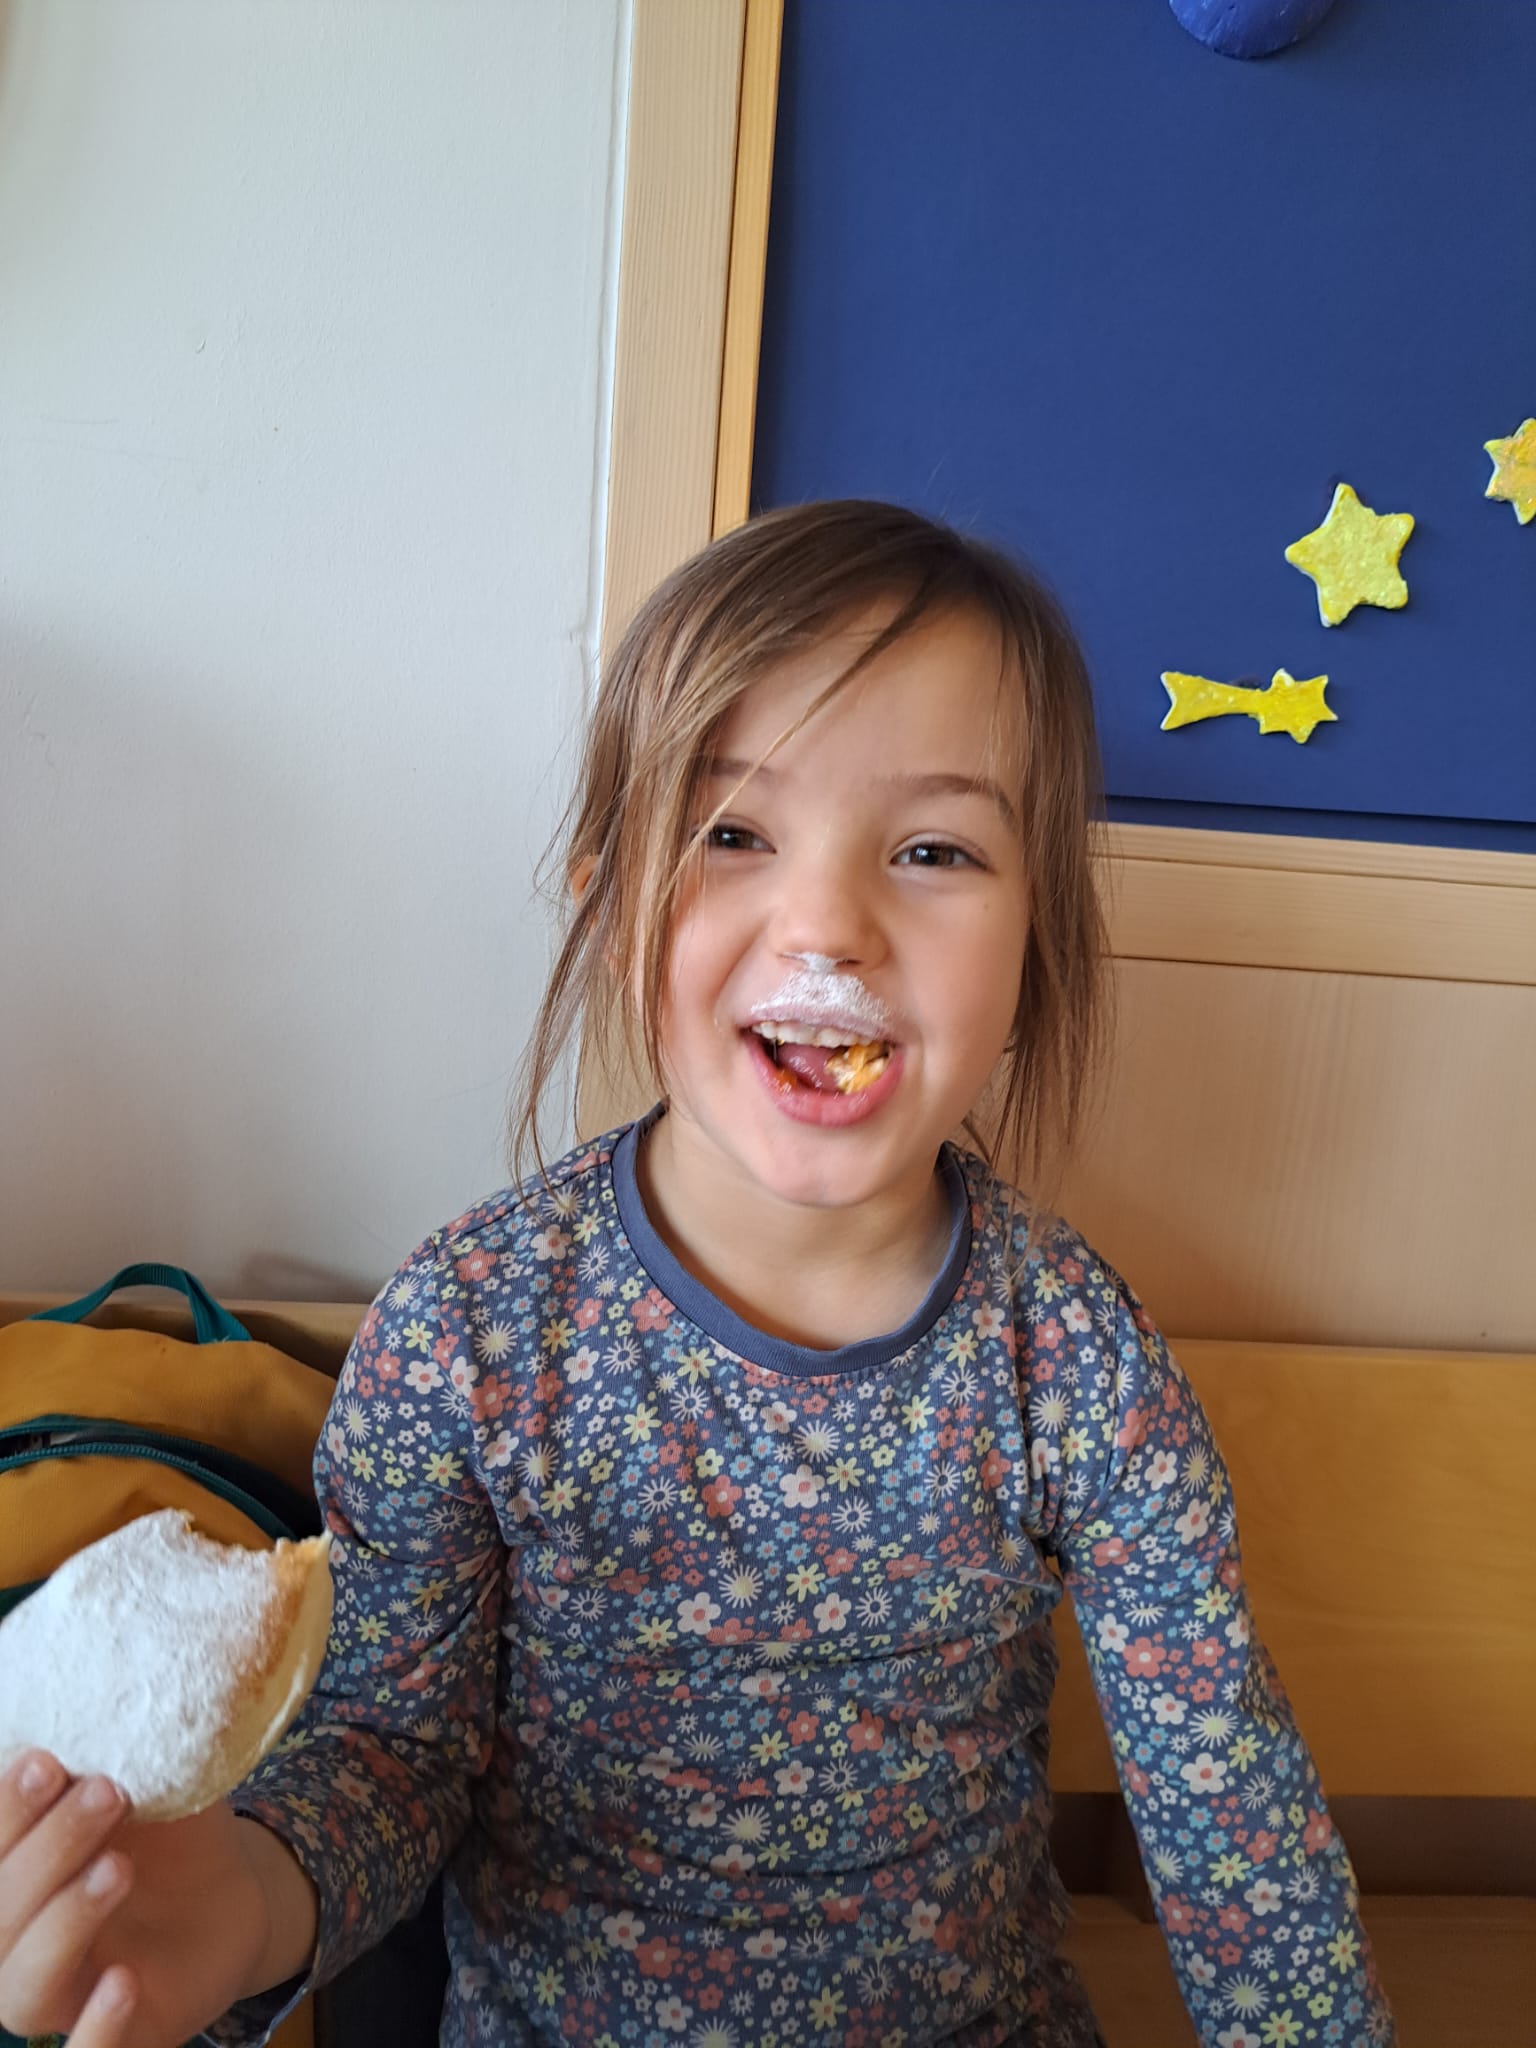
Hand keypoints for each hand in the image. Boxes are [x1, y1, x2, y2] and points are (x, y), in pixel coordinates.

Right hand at [0, 1750, 276, 2047]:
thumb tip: (88, 1700)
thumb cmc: (167, 1829)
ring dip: (63, 1922)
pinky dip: (95, 2030)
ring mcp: (63, 1997)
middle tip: (105, 1793)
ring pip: (21, 1989)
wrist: (234, 1885)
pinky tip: (125, 1979)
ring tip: (118, 1866)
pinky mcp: (119, 2034)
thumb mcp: (148, 1778)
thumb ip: (111, 1752)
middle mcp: (18, 1941)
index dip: (4, 1813)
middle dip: (44, 1850)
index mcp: (13, 1873)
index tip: (48, 1759)